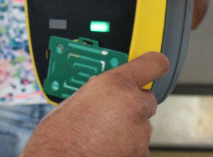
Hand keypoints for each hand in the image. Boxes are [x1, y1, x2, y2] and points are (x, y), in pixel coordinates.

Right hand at [22, 52, 168, 156]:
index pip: (152, 65)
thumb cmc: (57, 137)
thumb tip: (105, 95)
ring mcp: (140, 133)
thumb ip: (99, 93)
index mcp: (114, 85)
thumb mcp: (74, 100)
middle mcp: (133, 106)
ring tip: (99, 134)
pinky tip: (105, 147)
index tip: (155, 65)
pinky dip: (125, 147)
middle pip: (144, 100)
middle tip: (109, 113)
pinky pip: (137, 145)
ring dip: (126, 129)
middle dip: (131, 105)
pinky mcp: (141, 153)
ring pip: (140, 125)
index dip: (153, 65)